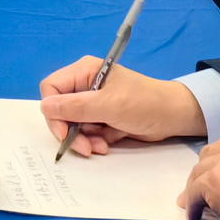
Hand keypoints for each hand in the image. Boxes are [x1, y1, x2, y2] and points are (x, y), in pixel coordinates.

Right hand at [38, 59, 205, 156]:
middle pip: (60, 109)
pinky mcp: (103, 118)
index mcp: (84, 72)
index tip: (63, 132)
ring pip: (73, 124)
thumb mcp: (109, 105)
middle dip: (70, 130)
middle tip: (84, 148)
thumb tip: (45, 108)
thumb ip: (76, 107)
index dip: (53, 111)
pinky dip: (95, 141)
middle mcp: (85, 85)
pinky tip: (108, 144)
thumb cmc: (144, 103)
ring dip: (84, 139)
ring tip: (101, 147)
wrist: (174, 117)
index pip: (51, 88)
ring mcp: (94, 103)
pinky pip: (87, 131)